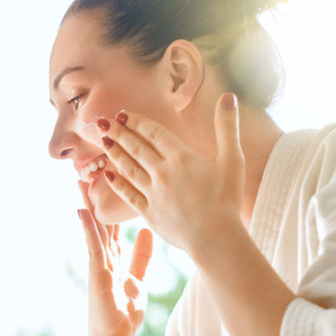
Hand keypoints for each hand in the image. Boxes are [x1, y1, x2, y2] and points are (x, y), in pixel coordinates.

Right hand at [76, 180, 152, 335]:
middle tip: (91, 167)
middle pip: (99, 218)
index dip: (112, 200)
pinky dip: (88, 227)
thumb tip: (148, 232)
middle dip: (95, 194)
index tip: (113, 176)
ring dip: (87, 203)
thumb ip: (141, 256)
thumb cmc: (123, 312)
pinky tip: (82, 211)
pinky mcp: (96, 272)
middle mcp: (103, 255)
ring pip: (92, 226)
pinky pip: (92, 245)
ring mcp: (97, 262)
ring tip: (81, 179)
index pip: (111, 221)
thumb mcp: (137, 278)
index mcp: (113, 255)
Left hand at [86, 92, 244, 257]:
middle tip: (102, 122)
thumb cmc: (227, 199)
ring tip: (103, 141)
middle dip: (118, 133)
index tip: (122, 113)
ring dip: (114, 153)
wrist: (216, 238)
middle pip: (136, 148)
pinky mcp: (149, 212)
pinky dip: (117, 183)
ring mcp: (154, 193)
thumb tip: (228, 97)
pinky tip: (107, 174)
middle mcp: (163, 173)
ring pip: (129, 168)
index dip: (136, 121)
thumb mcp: (233, 160)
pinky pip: (128, 194)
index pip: (154, 133)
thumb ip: (227, 127)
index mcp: (182, 157)